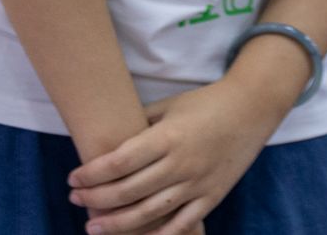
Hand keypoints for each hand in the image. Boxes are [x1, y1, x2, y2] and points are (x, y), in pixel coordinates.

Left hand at [68, 80, 269, 234]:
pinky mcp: (212, 196)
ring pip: (149, 213)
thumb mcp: (169, 106)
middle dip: (96, 199)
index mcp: (168, 136)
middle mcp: (181, 163)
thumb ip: (140, 125)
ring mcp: (197, 183)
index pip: (119, 163)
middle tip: (76, 200)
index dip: (91, 174)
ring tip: (92, 226)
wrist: (252, 107)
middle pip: (128, 191)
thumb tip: (107, 144)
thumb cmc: (206, 102)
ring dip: (116, 223)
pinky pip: (181, 224)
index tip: (74, 179)